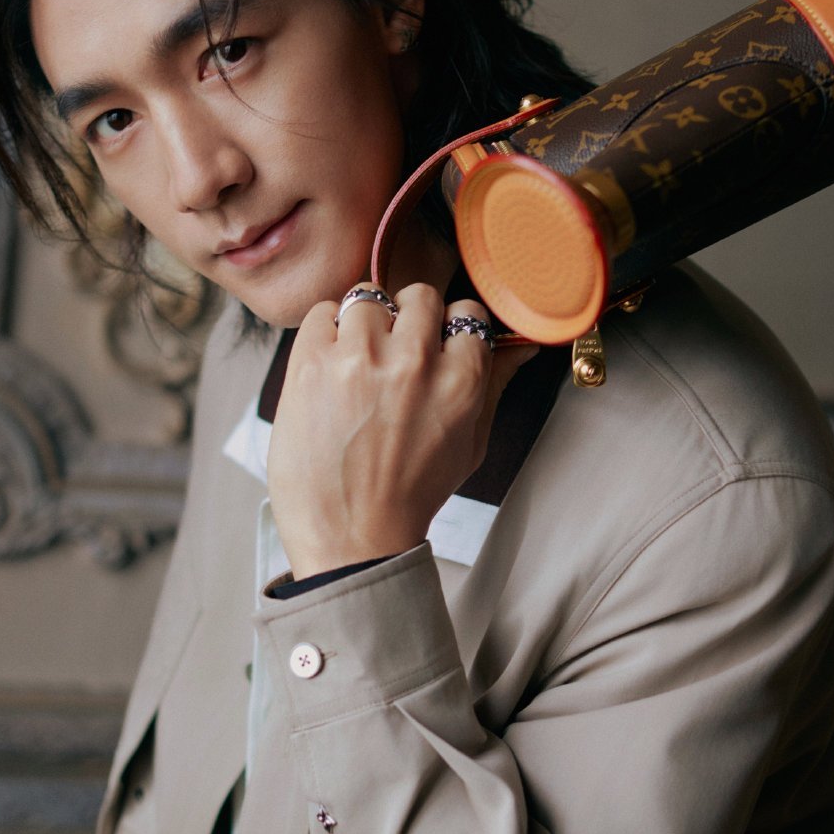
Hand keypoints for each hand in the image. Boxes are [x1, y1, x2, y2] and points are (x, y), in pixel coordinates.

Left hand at [267, 283, 537, 578]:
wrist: (350, 537)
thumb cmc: (410, 495)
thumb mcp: (470, 445)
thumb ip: (494, 386)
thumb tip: (521, 348)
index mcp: (461, 381)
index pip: (467, 312)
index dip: (449, 327)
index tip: (435, 344)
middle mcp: (414, 361)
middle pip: (419, 296)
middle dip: (408, 318)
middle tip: (394, 351)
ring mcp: (360, 358)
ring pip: (368, 296)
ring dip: (364, 322)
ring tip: (356, 360)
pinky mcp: (312, 363)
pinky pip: (321, 311)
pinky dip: (324, 329)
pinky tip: (328, 364)